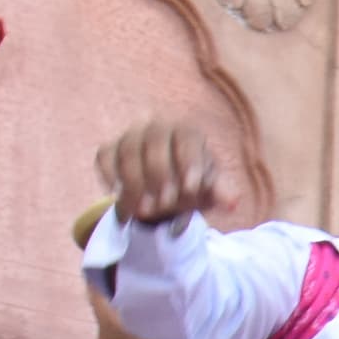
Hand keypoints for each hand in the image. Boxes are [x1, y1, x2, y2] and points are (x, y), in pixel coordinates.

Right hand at [95, 118, 236, 225]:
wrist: (164, 191)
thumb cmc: (191, 185)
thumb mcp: (209, 191)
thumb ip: (219, 193)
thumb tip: (233, 203)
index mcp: (187, 131)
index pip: (187, 138)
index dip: (189, 162)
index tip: (191, 188)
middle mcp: (156, 127)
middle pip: (153, 141)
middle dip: (160, 174)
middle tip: (167, 203)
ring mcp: (130, 137)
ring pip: (127, 151)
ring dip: (135, 181)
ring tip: (146, 210)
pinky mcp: (109, 149)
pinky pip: (105, 158)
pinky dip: (110, 176)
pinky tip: (120, 197)